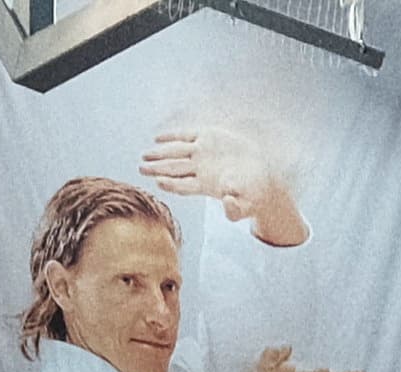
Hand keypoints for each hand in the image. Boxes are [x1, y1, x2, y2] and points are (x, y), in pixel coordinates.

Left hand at [144, 119, 302, 242]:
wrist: (259, 177)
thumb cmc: (251, 195)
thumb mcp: (245, 204)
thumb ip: (234, 207)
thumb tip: (227, 202)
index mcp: (206, 186)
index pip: (184, 186)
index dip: (172, 184)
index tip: (159, 181)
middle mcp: (200, 169)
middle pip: (174, 169)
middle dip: (157, 168)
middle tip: (141, 168)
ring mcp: (203, 152)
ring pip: (176, 153)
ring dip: (159, 154)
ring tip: (144, 155)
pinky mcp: (209, 136)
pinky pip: (187, 135)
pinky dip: (172, 136)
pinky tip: (157, 138)